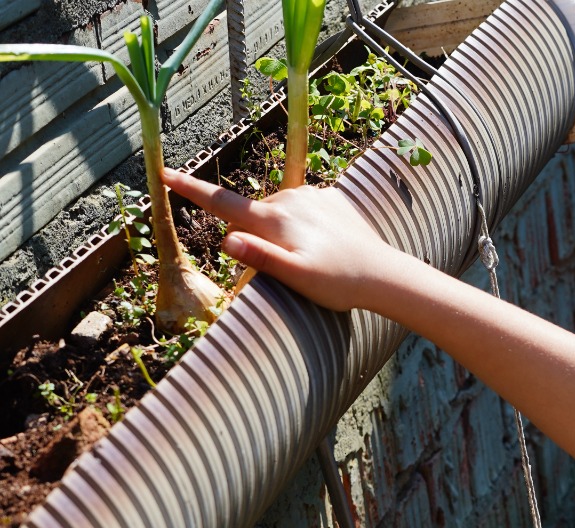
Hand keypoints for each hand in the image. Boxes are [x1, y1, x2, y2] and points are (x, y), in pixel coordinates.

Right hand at [163, 168, 402, 312]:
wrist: (384, 274)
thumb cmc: (337, 282)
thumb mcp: (295, 277)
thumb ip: (261, 258)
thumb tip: (227, 240)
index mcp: (274, 219)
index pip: (222, 203)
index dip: (190, 189)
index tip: (163, 172)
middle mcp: (289, 199)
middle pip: (255, 216)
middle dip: (258, 238)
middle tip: (290, 271)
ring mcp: (311, 196)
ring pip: (281, 214)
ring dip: (284, 233)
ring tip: (314, 261)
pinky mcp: (331, 199)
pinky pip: (305, 210)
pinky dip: (305, 227)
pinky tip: (326, 247)